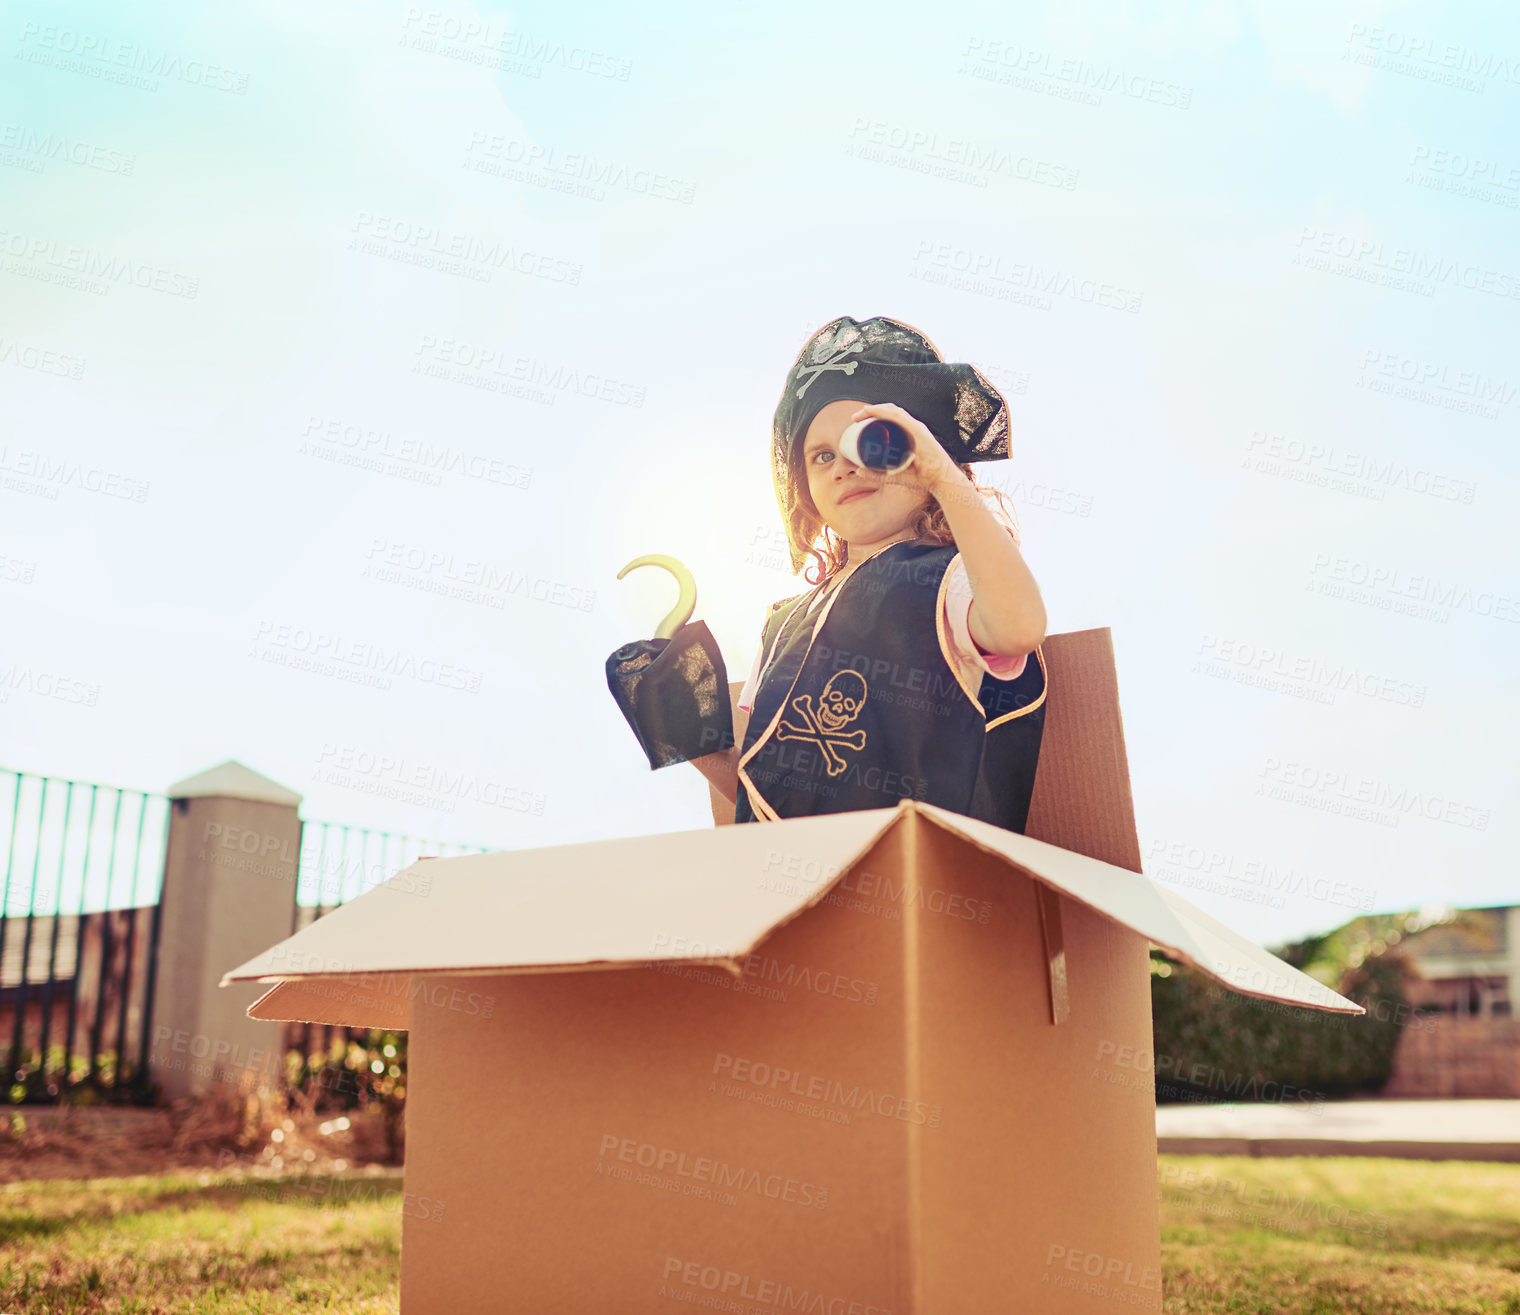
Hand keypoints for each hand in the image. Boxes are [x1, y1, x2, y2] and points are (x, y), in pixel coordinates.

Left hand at [848, 402, 968, 499]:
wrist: (940, 480)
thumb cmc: (922, 477)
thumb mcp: (894, 475)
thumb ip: (876, 474)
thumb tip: (857, 471)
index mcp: (910, 433)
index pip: (891, 418)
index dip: (874, 415)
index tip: (857, 420)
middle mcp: (913, 427)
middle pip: (889, 412)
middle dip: (870, 411)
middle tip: (855, 418)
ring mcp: (916, 427)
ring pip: (892, 411)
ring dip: (874, 409)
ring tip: (859, 414)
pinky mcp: (917, 431)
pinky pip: (898, 417)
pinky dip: (883, 412)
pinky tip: (872, 410)